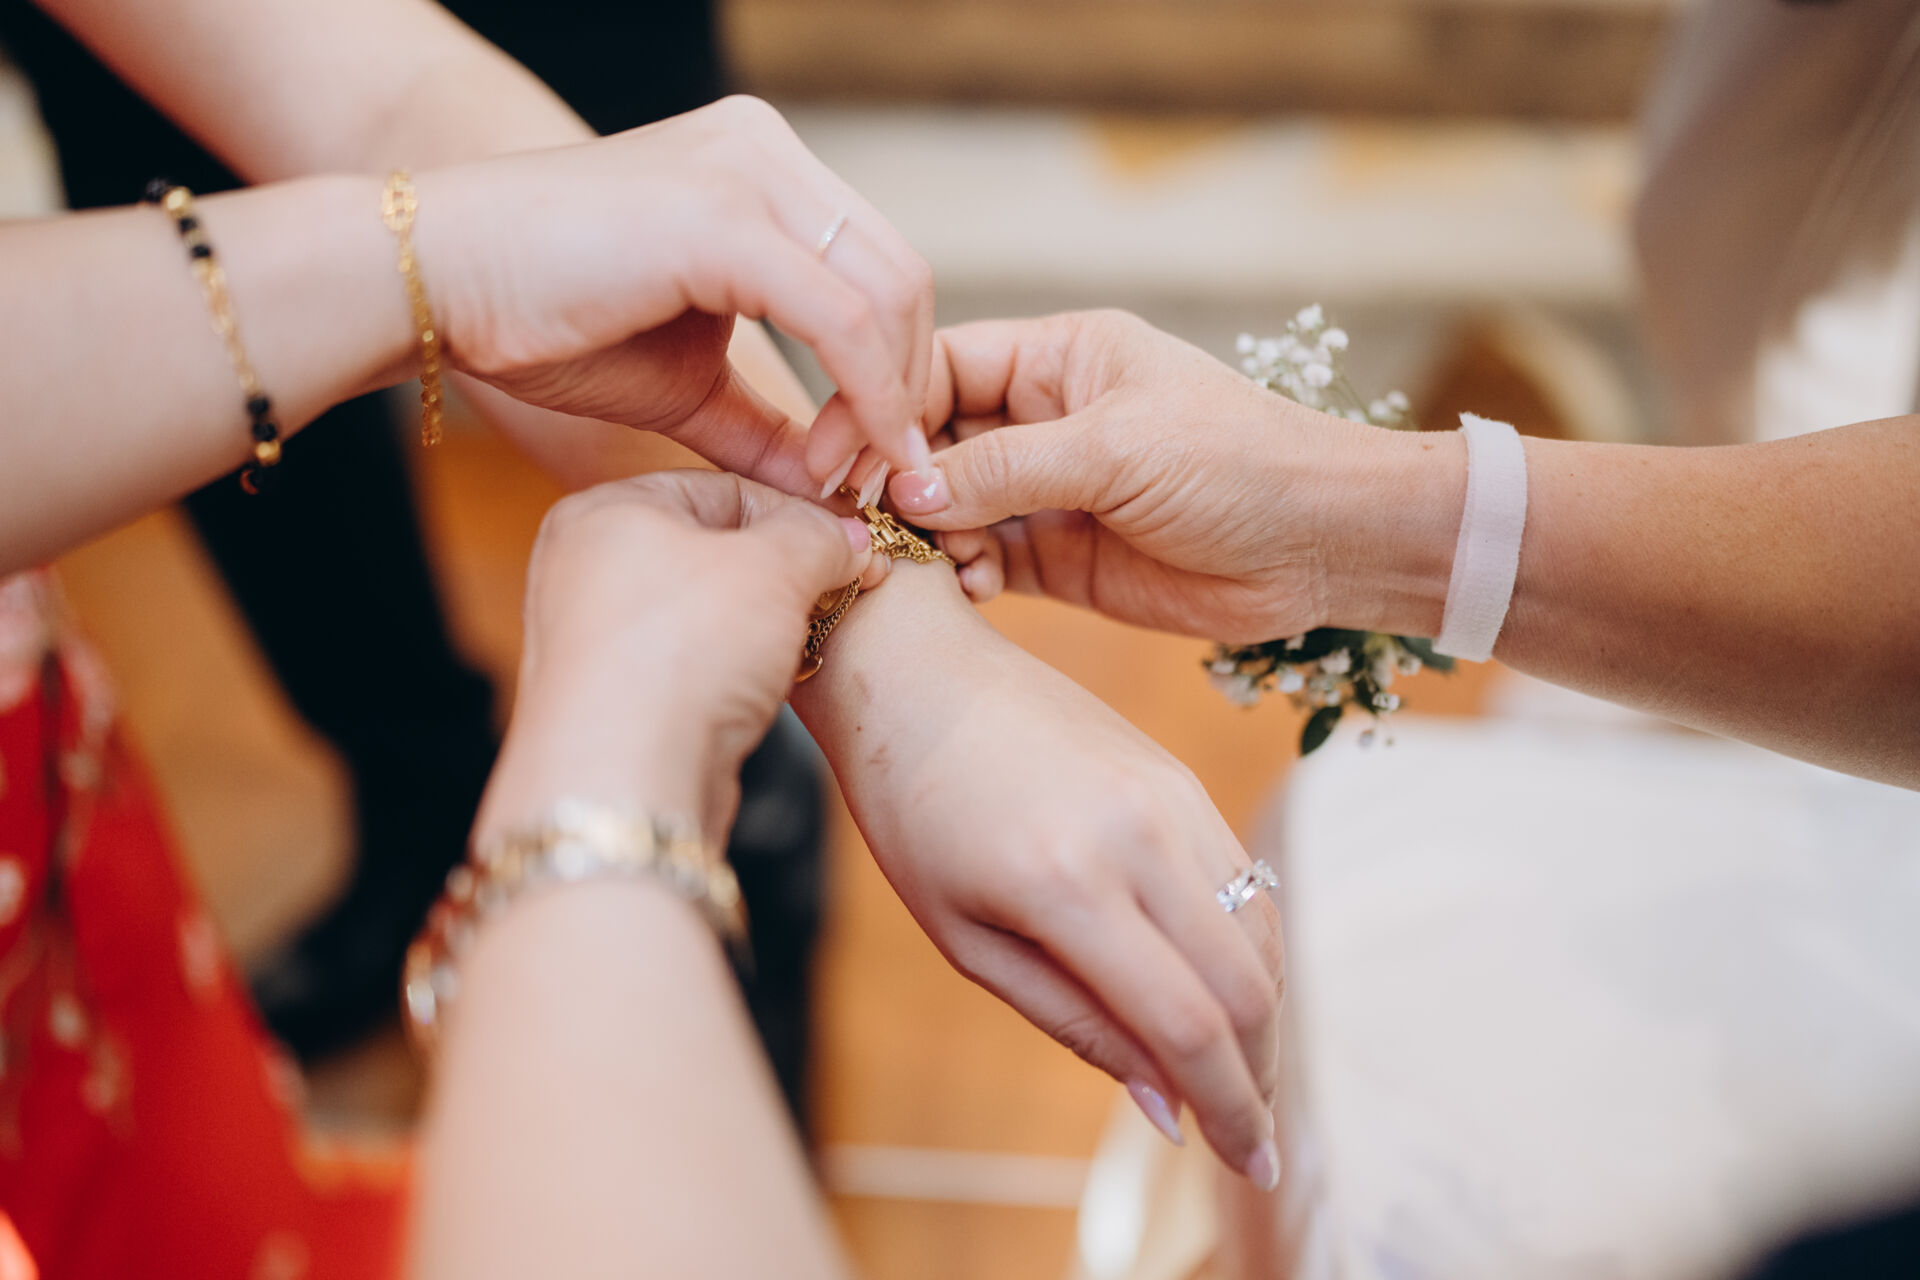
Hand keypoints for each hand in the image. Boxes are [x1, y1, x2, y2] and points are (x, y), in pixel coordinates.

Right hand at [414, 96, 935, 490]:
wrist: (428, 281)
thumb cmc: (539, 322)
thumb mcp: (683, 383)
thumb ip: (764, 425)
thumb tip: (830, 489)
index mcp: (762, 171)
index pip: (879, 272)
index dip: (894, 376)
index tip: (866, 465)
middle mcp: (766, 152)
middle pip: (901, 281)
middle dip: (903, 393)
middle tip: (872, 480)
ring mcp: (750, 171)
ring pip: (887, 296)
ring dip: (884, 404)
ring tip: (842, 478)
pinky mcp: (726, 217)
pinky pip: (841, 318)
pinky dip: (859, 398)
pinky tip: (830, 461)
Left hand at [479, 470, 870, 839]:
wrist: (627, 779)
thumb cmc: (682, 654)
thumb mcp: (774, 569)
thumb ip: (818, 538)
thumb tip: (849, 539)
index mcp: (604, 511)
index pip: (721, 489)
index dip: (797, 514)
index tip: (849, 545)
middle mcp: (584, 570)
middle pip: (711, 550)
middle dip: (784, 572)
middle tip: (839, 590)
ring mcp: (593, 639)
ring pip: (703, 611)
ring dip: (763, 624)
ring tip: (805, 641)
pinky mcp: (612, 700)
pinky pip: (689, 664)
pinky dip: (733, 668)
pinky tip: (765, 688)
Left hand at [791, 563, 1286, 1187]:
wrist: (917, 669)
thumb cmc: (914, 810)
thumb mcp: (966, 938)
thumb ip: (1074, 1022)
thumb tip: (1166, 1109)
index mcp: (1066, 884)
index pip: (1187, 1025)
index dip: (1230, 1108)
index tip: (1248, 1163)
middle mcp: (1138, 834)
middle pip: (1247, 987)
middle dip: (1260, 1076)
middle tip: (1249, 1135)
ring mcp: (1170, 795)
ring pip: (1262, 934)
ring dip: (1263, 1018)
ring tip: (1235, 1072)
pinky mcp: (1180, 775)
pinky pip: (1246, 881)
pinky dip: (1249, 952)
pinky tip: (1219, 990)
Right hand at [885, 310, 1461, 642]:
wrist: (1324, 545)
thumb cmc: (1239, 462)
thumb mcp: (1116, 448)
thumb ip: (1007, 467)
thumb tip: (904, 489)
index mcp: (1059, 360)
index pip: (940, 367)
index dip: (884, 405)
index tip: (843, 454)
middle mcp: (1044, 420)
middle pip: (931, 440)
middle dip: (896, 479)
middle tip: (865, 518)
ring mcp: (1050, 492)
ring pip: (950, 508)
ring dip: (932, 535)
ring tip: (943, 560)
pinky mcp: (1060, 560)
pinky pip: (983, 562)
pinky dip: (965, 577)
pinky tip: (974, 588)